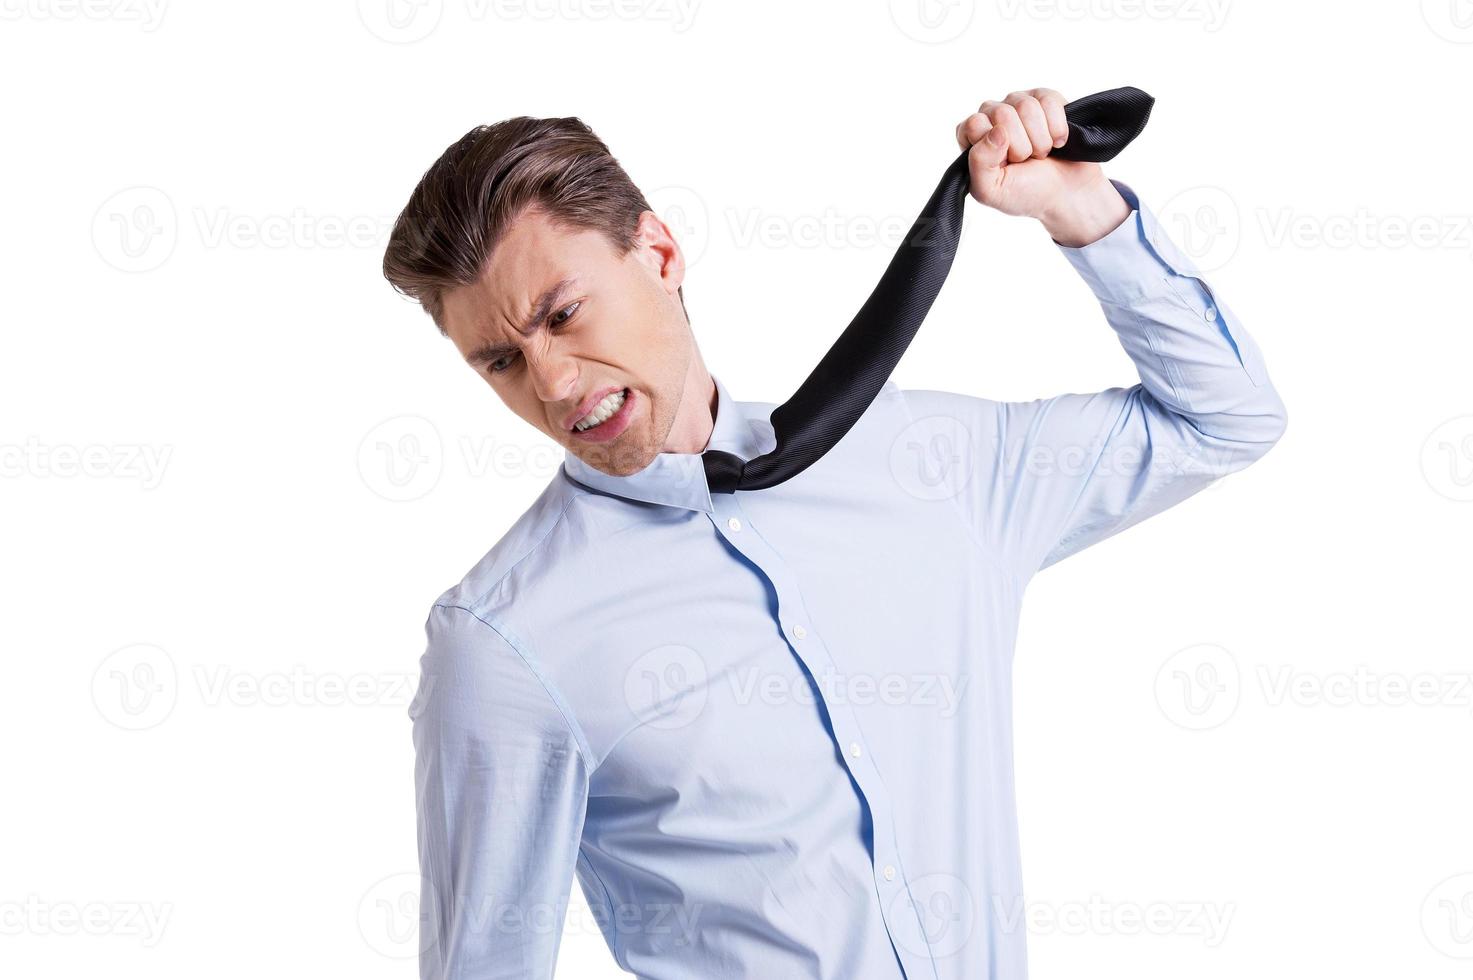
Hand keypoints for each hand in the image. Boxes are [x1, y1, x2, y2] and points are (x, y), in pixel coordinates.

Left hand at [956, 87, 1129, 245]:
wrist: (1065, 192)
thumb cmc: (1025, 192)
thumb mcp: (991, 190)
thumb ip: (979, 163)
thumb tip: (996, 131)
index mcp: (972, 136)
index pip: (975, 124)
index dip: (995, 147)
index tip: (1005, 163)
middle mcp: (992, 115)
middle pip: (1002, 114)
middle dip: (1021, 146)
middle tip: (1025, 160)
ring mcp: (1018, 103)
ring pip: (1027, 106)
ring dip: (1040, 139)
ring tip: (1040, 153)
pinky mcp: (1044, 98)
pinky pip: (1049, 101)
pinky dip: (1057, 128)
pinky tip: (1056, 141)